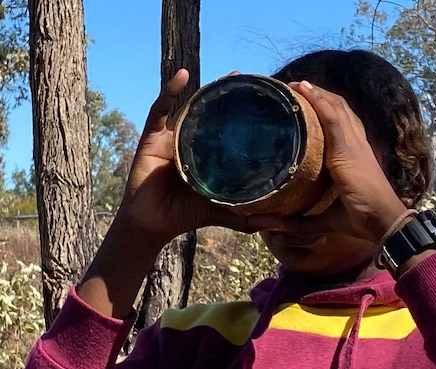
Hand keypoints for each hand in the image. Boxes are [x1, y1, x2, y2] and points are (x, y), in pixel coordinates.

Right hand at [115, 69, 279, 244]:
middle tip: (246, 79)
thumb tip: (282, 225)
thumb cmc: (185, 216)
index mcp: (207, 155)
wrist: (153, 225)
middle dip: (226, 95)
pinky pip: (160, 109)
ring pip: (190, 106)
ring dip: (206, 88)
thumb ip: (249, 219)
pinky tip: (182, 76)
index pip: (225, 129)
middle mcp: (190, 141)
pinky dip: (170, 91)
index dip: (240, 114)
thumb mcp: (222, 213)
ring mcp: (171, 137)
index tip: (261, 99)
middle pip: (210, 113)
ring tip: (226, 75)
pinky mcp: (152, 137)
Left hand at [280, 81, 410, 242]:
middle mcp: (356, 144)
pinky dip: (318, 100)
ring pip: (334, 108)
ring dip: (315, 93)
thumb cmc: (359, 220)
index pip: (340, 125)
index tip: (305, 105)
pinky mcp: (347, 149)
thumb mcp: (324, 220)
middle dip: (319, 97)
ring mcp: (353, 144)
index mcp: (354, 156)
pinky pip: (332, 117)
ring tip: (294, 85)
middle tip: (294, 89)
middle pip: (338, 110)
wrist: (382, 222)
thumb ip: (298, 222)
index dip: (325, 111)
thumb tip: (269, 226)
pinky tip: (304, 89)